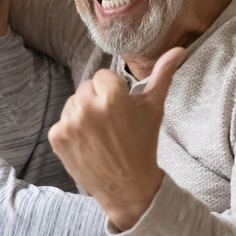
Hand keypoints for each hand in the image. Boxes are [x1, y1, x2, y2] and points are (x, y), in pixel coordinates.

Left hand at [49, 47, 185, 230]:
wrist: (128, 187)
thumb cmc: (143, 144)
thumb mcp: (154, 108)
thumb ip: (163, 75)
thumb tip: (178, 49)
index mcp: (111, 96)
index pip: (103, 76)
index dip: (114, 92)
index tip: (121, 110)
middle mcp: (87, 108)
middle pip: (86, 88)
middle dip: (97, 100)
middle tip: (111, 123)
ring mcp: (69, 124)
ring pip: (73, 103)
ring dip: (83, 114)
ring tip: (100, 133)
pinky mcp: (57, 138)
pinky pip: (62, 121)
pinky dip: (72, 130)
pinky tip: (88, 143)